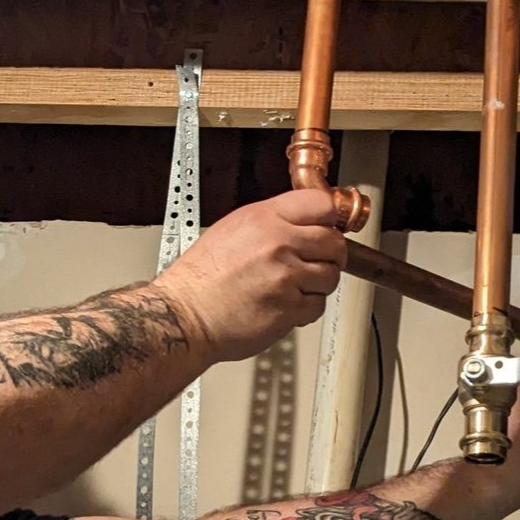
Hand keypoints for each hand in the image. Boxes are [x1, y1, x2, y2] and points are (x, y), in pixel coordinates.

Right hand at [153, 188, 346, 361]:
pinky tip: (285, 305)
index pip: (321, 204)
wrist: (185, 315)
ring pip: (330, 276)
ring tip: (294, 287)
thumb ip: (271, 222)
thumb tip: (303, 222)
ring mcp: (285, 276)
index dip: (331, 217)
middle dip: (330, 254)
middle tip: (319, 261)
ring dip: (318, 284)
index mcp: (264, 218)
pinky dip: (306, 309)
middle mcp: (278, 243)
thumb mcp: (232, 229)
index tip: (332, 226)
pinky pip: (317, 306)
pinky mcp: (289, 307)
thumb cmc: (201, 279)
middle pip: (334, 242)